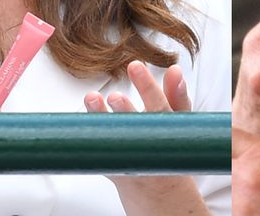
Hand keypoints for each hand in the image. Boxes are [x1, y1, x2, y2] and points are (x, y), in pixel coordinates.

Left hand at [85, 62, 210, 215]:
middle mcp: (151, 148)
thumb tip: (174, 70)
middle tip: (114, 96)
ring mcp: (132, 161)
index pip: (162, 107)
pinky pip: (100, 154)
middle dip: (126, 111)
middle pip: (138, 127)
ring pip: (114, 140)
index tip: (135, 66)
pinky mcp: (114, 171)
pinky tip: (81, 123)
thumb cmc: (169, 151)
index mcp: (169, 133)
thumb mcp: (179, 125)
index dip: (148, 87)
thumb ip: (176, 97)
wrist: (162, 193)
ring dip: (101, 119)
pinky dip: (91, 138)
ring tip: (92, 99)